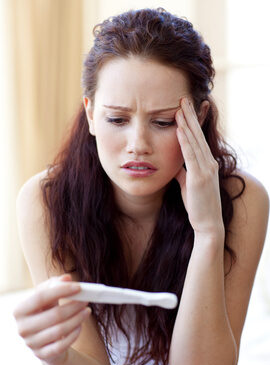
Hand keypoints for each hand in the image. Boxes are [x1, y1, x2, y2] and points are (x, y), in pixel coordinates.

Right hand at [13, 274, 90, 364]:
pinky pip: (62, 345)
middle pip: (54, 315)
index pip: (40, 297)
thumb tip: (66, 278)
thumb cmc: (45, 313)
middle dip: (73, 306)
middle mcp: (22, 328)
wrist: (44, 341)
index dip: (61, 291)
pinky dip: (74, 334)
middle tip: (86, 300)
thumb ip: (55, 284)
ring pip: (60, 330)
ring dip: (77, 319)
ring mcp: (31, 344)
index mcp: (20, 310)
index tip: (78, 287)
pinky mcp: (43, 355)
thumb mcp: (47, 298)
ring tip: (86, 311)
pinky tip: (80, 325)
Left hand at [174, 97, 223, 235]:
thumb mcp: (188, 185)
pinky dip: (184, 141)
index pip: (197, 138)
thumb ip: (182, 172)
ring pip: (194, 141)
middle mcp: (208, 162)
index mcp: (206, 163)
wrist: (208, 223)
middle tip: (183, 98)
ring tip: (180, 107)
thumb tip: (174, 165)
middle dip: (190, 116)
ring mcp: (205, 169)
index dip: (191, 122)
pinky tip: (179, 129)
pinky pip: (190, 155)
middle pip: (197, 135)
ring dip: (186, 123)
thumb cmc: (197, 205)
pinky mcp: (200, 177)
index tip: (184, 108)